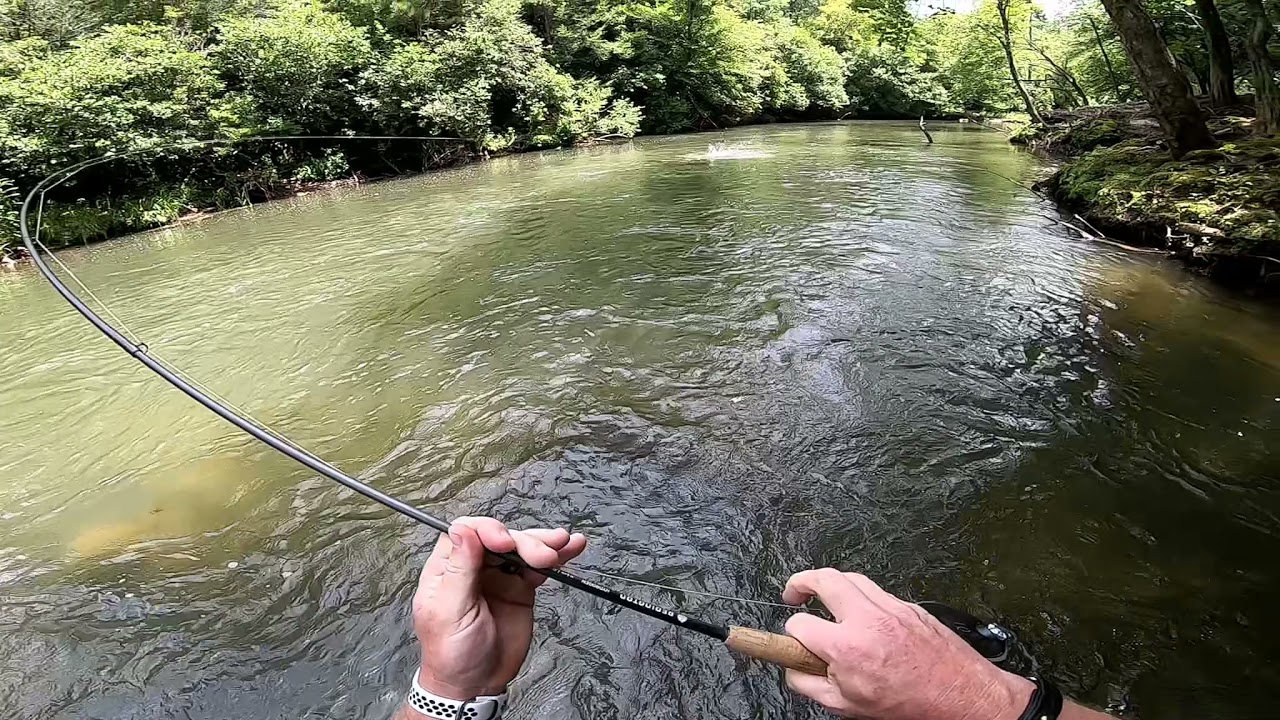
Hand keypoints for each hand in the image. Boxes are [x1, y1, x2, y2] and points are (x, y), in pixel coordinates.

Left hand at [411, 517, 586, 700]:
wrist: (476, 685)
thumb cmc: (451, 654)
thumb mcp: (449, 612)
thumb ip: (459, 570)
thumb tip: (462, 530)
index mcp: (447, 568)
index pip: (467, 531)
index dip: (489, 530)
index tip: (505, 542)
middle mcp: (474, 567)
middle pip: (500, 536)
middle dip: (524, 541)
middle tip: (541, 556)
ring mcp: (499, 576)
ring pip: (522, 547)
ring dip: (544, 543)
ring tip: (562, 545)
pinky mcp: (520, 588)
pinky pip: (538, 566)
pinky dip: (557, 556)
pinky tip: (570, 547)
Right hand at [782, 569, 1033, 719]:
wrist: (960, 696)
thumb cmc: (911, 704)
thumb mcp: (848, 706)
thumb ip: (810, 685)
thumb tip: (793, 672)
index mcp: (847, 646)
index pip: (800, 624)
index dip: (791, 634)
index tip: (794, 640)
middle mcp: (867, 619)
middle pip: (823, 578)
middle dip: (800, 582)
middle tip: (793, 594)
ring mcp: (890, 607)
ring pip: (850, 577)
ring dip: (830, 583)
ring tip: (822, 596)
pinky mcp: (908, 606)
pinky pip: (876, 590)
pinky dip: (861, 596)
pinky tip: (860, 613)